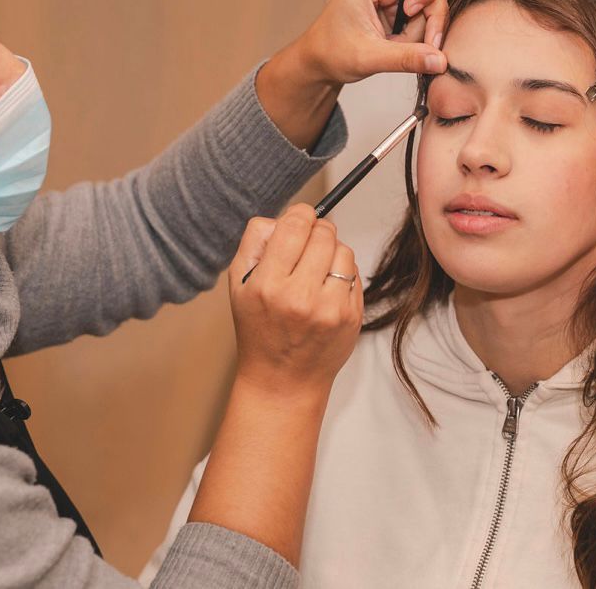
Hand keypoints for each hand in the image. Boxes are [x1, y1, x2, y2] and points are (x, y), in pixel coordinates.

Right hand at [228, 203, 362, 397]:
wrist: (282, 381)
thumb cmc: (259, 330)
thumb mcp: (240, 285)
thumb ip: (255, 242)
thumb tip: (283, 216)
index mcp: (268, 285)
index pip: (295, 226)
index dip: (301, 214)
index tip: (300, 218)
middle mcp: (300, 297)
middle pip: (324, 233)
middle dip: (316, 232)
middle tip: (307, 245)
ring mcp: (330, 309)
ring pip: (344, 250)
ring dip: (332, 252)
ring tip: (315, 270)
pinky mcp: (351, 317)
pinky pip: (354, 274)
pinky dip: (342, 274)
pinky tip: (326, 290)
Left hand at [297, 0, 448, 84]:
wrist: (318, 62)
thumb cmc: (330, 51)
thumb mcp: (368, 57)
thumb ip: (405, 58)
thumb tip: (439, 60)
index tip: (412, 14)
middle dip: (428, 20)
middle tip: (419, 46)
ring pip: (429, 8)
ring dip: (419, 33)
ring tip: (394, 48)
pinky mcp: (398, 11)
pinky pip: (422, 20)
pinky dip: (416, 38)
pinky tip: (397, 48)